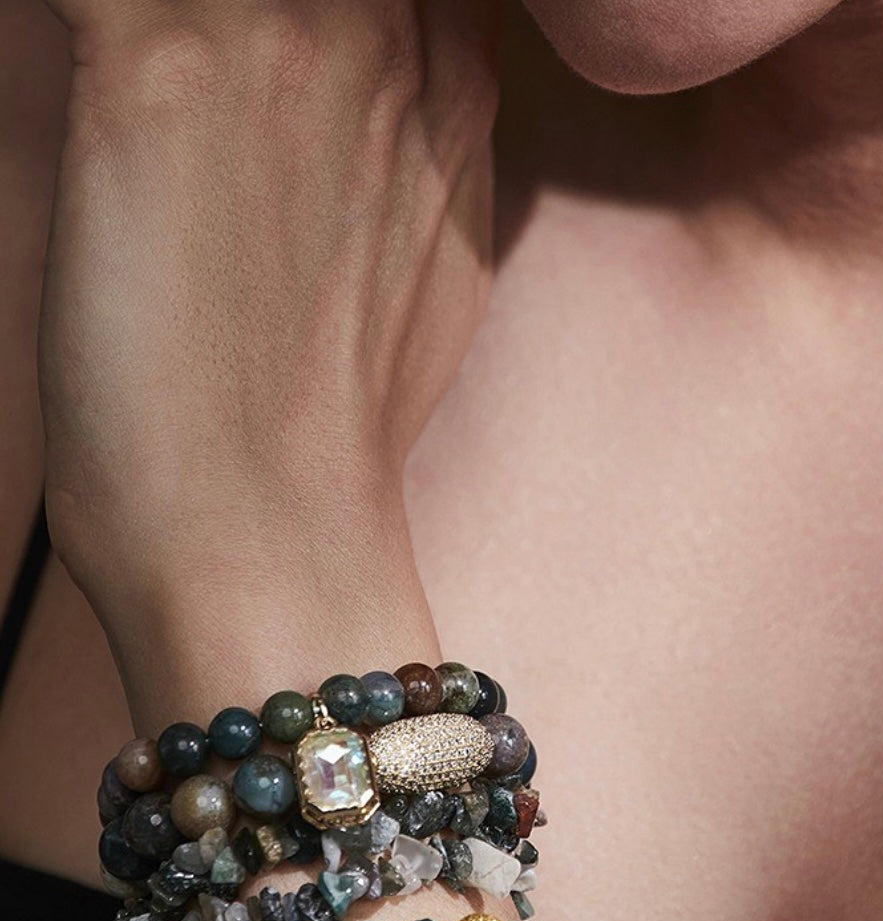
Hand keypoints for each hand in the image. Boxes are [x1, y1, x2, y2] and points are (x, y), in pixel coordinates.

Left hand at [37, 0, 496, 611]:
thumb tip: (378, 119)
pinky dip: (62, 19)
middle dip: (210, 20)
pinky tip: (59, 63)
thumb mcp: (438, 273)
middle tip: (182, 104)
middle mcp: (382, 36)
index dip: (294, 12)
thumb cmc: (329, 438)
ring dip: (145, 27)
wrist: (269, 536)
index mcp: (453, 88)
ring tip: (133, 108)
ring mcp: (276, 40)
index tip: (245, 59)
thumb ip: (418, 154)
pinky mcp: (153, 68)